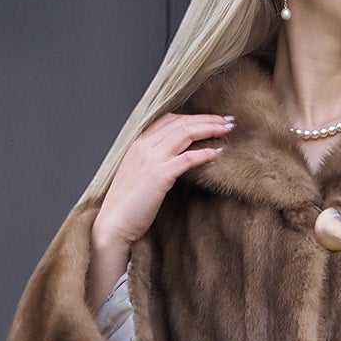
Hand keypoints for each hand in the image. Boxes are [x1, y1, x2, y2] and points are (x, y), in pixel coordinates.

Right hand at [94, 110, 236, 249]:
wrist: (113, 224)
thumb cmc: (126, 206)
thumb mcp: (138, 175)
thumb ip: (153, 162)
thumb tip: (174, 160)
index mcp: (138, 144)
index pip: (169, 120)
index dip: (192, 116)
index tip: (211, 119)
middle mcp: (144, 146)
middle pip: (181, 123)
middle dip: (207, 119)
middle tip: (228, 121)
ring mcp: (151, 159)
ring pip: (185, 134)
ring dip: (209, 129)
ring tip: (227, 130)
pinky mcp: (159, 176)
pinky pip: (186, 159)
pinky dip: (203, 154)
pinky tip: (217, 153)